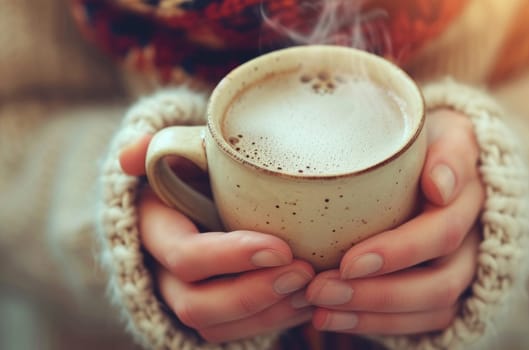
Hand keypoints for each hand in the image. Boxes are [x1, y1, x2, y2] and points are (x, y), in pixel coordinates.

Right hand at [119, 137, 314, 342]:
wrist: (196, 193)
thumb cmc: (195, 169)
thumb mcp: (180, 151)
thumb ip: (159, 147)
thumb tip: (132, 155)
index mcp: (153, 230)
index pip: (185, 256)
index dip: (230, 258)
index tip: (280, 248)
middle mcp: (162, 272)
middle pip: (197, 304)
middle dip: (254, 294)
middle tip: (303, 272)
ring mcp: (184, 296)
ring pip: (219, 326)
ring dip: (270, 314)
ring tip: (311, 288)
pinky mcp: (211, 312)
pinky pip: (237, 333)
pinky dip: (275, 322)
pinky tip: (307, 302)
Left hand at [306, 109, 483, 334]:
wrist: (443, 162)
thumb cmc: (429, 143)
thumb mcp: (442, 131)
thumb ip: (447, 152)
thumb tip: (439, 186)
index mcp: (470, 195)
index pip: (442, 231)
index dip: (399, 252)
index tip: (349, 261)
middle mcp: (475, 239)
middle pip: (438, 283)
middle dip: (377, 293)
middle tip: (320, 290)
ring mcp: (464, 268)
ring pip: (430, 309)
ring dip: (372, 315)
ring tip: (320, 311)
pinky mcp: (444, 288)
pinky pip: (421, 322)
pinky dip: (376, 325)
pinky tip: (334, 319)